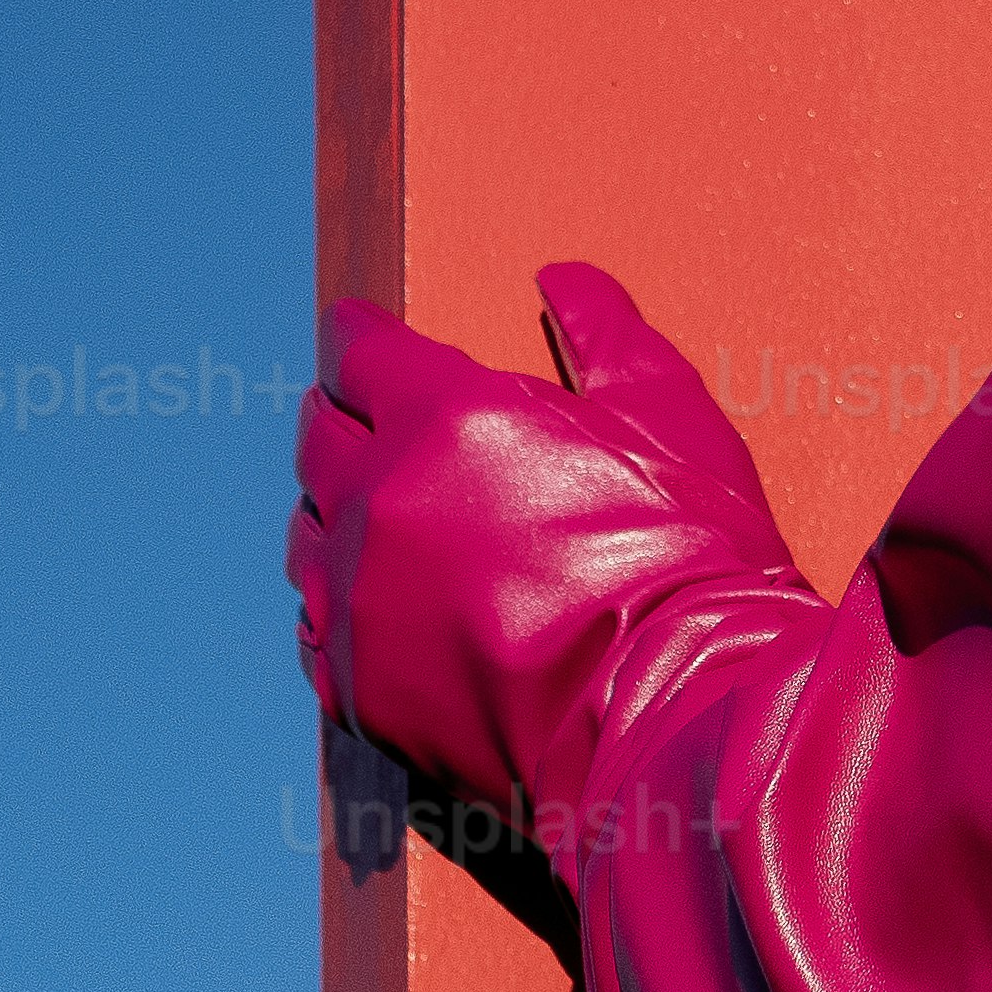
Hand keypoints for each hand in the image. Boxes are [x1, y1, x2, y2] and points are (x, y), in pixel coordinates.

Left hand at [290, 267, 801, 824]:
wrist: (673, 710)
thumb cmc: (685, 558)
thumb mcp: (670, 418)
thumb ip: (609, 338)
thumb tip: (565, 282)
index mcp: (447, 417)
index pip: (362, 353)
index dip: (359, 336)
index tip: (355, 329)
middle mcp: (380, 500)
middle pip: (318, 439)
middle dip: (339, 416)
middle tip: (361, 414)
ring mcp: (359, 601)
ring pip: (306, 536)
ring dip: (334, 513)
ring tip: (373, 516)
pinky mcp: (357, 688)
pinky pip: (315, 629)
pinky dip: (338, 606)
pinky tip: (375, 606)